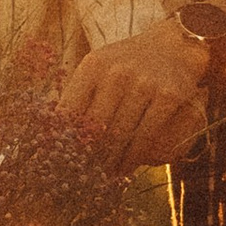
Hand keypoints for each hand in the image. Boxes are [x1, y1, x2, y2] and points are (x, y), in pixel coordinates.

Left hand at [59, 24, 209, 167]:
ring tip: (100, 178)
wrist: (172, 47)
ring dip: (109, 162)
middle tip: (80, 176)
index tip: (60, 161)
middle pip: (95, 128)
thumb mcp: (98, 69)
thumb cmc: (126, 65)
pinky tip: (124, 169)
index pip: (71, 111)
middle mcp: (118, 73)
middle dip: (86, 156)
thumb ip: (77, 96)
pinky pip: (146, 136)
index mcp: (94, 65)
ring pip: (120, 136)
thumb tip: (53, 134)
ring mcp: (145, 84)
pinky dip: (133, 158)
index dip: (64, 140)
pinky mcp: (168, 97)